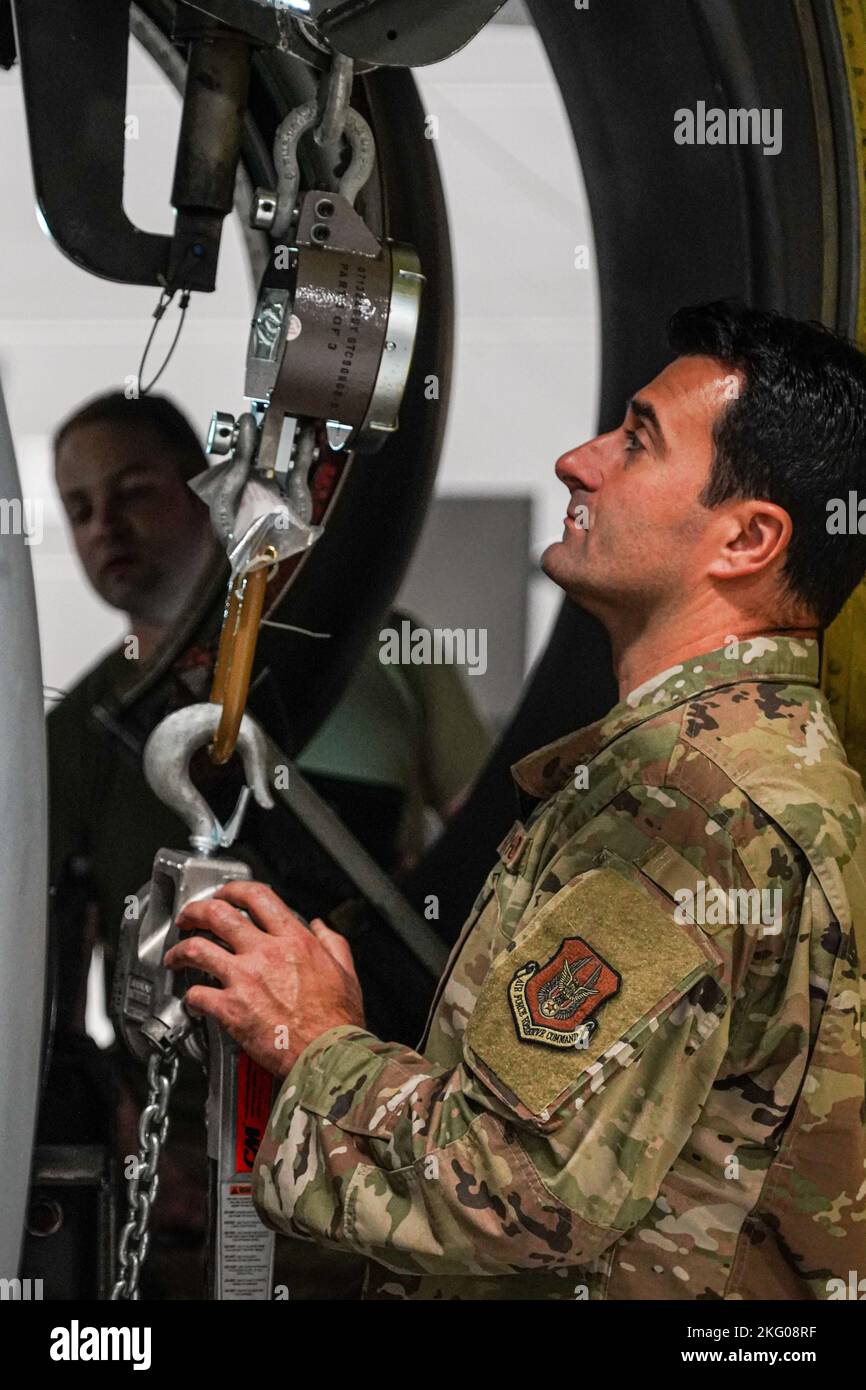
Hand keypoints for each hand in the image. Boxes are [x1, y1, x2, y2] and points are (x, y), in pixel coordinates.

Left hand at [163, 882, 364, 1077]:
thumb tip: (320, 927)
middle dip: (196, 911)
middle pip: (218, 914)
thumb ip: (332, 942)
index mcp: (294, 940)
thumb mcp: (346, 971)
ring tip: (175, 956)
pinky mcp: (231, 1009)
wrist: (327, 1055)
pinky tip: (192, 1000)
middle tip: (188, 918)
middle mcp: (265, 953)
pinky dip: (190, 997)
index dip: (233, 890)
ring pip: (197, 949)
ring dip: (180, 951)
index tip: (223, 895)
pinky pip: (197, 995)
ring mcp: (245, 979)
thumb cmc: (338, 1020)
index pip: (256, 897)